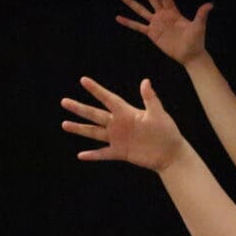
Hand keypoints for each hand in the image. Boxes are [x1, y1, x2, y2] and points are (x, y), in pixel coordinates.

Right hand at [61, 76, 185, 171]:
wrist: (171, 153)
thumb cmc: (167, 131)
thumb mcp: (158, 114)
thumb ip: (150, 99)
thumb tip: (145, 81)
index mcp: (127, 112)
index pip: (108, 98)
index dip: (96, 90)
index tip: (83, 80)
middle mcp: (119, 124)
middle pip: (95, 114)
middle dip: (80, 108)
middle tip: (64, 101)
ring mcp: (118, 138)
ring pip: (94, 132)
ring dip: (80, 128)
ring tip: (64, 124)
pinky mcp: (120, 152)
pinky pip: (103, 153)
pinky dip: (93, 155)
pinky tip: (80, 155)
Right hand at [114, 0, 211, 65]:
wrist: (190, 55)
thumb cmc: (196, 40)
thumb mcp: (199, 26)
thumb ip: (201, 15)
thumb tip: (210, 5)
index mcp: (173, 12)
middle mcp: (163, 15)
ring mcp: (156, 23)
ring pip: (141, 10)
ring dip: (131, 1)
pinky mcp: (152, 33)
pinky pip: (138, 26)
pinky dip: (128, 22)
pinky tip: (118, 18)